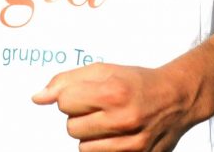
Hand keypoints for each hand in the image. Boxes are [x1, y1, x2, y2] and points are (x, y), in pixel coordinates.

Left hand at [33, 63, 195, 151]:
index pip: (64, 102)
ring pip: (83, 147)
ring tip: (107, 121)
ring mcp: (131, 143)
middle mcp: (123, 119)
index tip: (84, 94)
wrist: (176, 98)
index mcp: (113, 92)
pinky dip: (101, 147)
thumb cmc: (138, 82)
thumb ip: (66, 81)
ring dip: (89, 135)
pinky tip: (114, 134)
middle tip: (99, 107)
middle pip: (71, 127)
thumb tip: (37, 97)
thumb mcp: (103, 70)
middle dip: (80, 116)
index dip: (70, 96)